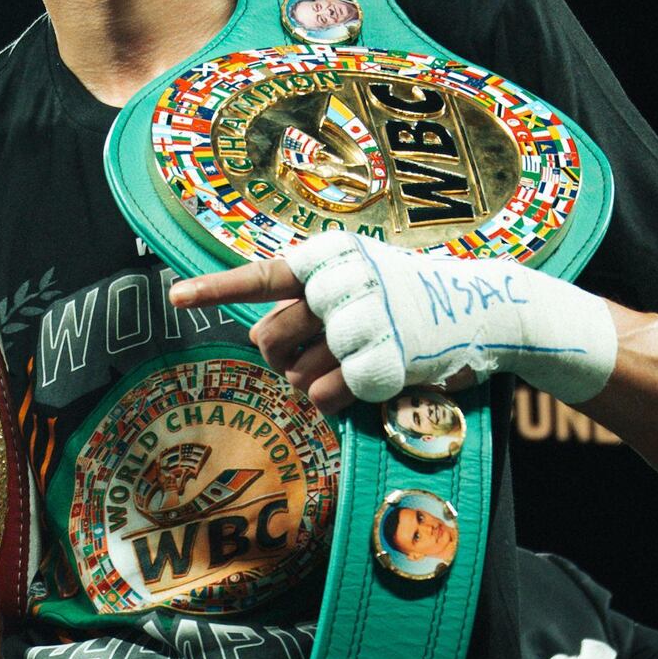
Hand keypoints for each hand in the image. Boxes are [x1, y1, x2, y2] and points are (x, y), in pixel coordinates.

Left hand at [171, 236, 617, 412]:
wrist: (483, 308)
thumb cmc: (407, 301)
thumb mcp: (357, 282)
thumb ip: (308, 301)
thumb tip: (258, 336)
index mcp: (330, 256)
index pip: (262, 276)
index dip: (215, 289)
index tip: (174, 297)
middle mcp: (341, 283)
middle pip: (267, 337)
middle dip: (280, 354)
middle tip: (316, 351)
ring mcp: (362, 321)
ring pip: (294, 373)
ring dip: (313, 381)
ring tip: (351, 364)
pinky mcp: (380, 360)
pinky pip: (324, 398)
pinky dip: (334, 402)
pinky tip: (361, 385)